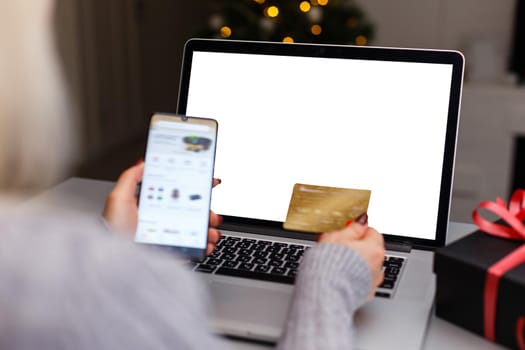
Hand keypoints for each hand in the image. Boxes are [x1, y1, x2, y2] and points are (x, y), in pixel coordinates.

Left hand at [102, 162, 221, 255]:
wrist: (113, 259)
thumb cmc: (112, 229)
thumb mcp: (118, 198)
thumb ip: (130, 177)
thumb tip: (144, 162)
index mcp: (154, 205)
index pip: (179, 192)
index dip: (196, 186)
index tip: (210, 182)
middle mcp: (163, 220)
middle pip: (193, 211)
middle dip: (208, 211)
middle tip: (212, 215)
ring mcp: (170, 236)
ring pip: (197, 229)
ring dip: (209, 229)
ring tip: (211, 232)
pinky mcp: (173, 252)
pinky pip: (194, 247)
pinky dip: (206, 245)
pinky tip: (208, 244)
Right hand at [317, 214, 384, 297]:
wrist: (323, 296)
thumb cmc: (328, 268)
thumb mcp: (334, 238)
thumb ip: (351, 229)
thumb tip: (361, 222)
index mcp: (373, 250)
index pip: (373, 233)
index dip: (358, 232)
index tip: (347, 234)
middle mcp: (377, 267)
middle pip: (371, 251)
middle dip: (357, 249)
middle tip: (338, 249)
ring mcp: (372, 283)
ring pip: (366, 267)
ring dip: (355, 265)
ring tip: (336, 265)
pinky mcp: (364, 296)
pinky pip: (361, 282)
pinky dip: (353, 279)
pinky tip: (339, 278)